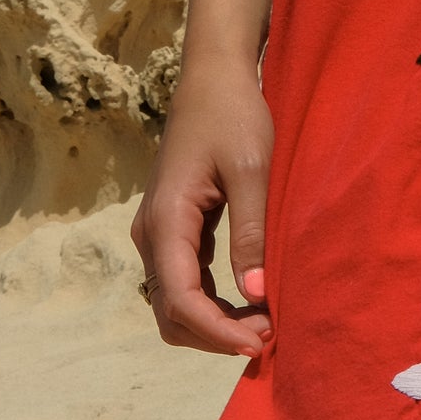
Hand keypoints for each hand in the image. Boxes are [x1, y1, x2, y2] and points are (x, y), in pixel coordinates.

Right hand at [130, 47, 275, 356]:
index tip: (260, 341)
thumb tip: (256, 295)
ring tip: (264, 321)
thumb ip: (251, 233)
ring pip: (175, 302)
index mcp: (166, 220)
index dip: (217, 331)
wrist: (213, 77)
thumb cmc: (235, 115)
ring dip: (214, 322)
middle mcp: (152, 233)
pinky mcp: (173, 228)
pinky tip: (250, 299)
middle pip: (171, 313)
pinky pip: (184, 281)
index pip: (181, 300)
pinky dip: (212, 302)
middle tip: (269, 334)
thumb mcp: (253, 171)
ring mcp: (159, 232)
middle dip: (215, 334)